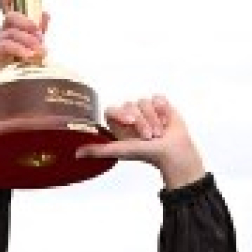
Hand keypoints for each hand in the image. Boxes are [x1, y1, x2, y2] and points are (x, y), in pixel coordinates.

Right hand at [0, 0, 48, 76]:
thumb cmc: (22, 68)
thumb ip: (39, 31)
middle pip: (11, 16)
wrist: (12, 92)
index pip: (6, 4)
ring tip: (40, 52)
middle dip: (27, 23)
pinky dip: (20, 49)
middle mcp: (1, 32)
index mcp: (11, 28)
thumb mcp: (34, 47)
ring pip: (11, 31)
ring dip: (28, 40)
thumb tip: (46, 12)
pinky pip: (6, 44)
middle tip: (40, 35)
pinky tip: (29, 56)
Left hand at [77, 95, 205, 188]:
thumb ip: (100, 150)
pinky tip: (166, 121)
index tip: (131, 122)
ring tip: (158, 133)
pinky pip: (158, 98)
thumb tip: (77, 153)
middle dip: (142, 122)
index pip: (111, 109)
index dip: (121, 113)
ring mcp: (145, 109)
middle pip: (130, 105)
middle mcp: (130, 115)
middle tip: (149, 137)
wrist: (174, 152)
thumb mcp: (121, 151)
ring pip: (144, 102)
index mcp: (118, 125)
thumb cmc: (148, 154)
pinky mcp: (160, 105)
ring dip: (153, 120)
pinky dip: (163, 110)